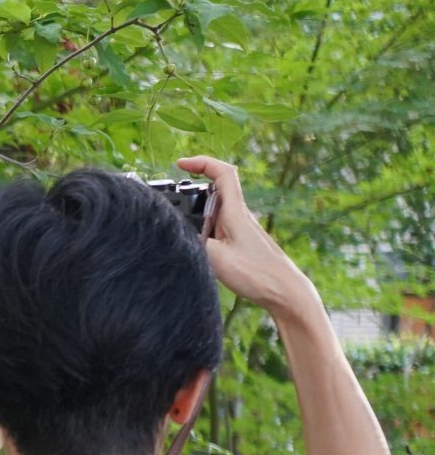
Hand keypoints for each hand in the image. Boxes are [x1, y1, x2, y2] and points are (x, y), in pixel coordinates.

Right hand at [177, 156, 319, 319]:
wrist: (284, 291)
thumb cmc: (256, 274)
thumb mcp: (217, 259)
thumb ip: (194, 241)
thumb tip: (176, 233)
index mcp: (235, 212)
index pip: (222, 173)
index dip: (201, 162)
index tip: (180, 163)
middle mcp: (239, 215)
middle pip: (216, 188)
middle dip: (192, 186)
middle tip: (171, 196)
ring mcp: (241, 228)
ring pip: (215, 209)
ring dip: (195, 211)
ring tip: (179, 227)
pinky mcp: (241, 241)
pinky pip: (218, 226)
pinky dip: (202, 228)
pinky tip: (195, 246)